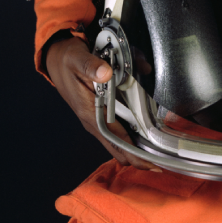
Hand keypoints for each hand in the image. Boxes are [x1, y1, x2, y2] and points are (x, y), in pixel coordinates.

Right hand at [43, 35, 148, 170]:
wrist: (57, 61)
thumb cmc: (66, 62)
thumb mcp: (76, 58)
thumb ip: (91, 66)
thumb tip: (105, 73)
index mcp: (89, 112)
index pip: (115, 142)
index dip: (134, 156)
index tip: (153, 164)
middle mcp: (93, 121)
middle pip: (120, 149)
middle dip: (141, 156)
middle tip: (164, 160)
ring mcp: (97, 120)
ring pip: (121, 142)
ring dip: (139, 143)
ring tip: (159, 147)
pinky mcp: (101, 115)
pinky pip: (119, 131)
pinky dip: (134, 132)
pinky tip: (147, 129)